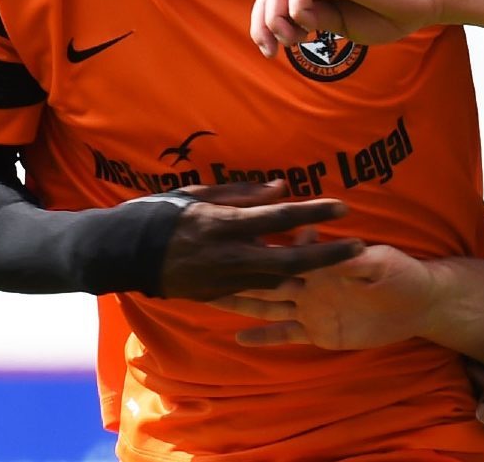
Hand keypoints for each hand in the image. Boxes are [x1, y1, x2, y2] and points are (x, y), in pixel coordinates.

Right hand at [157, 181, 363, 300]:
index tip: (343, 207)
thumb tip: (282, 187)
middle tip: (358, 247)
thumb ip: (243, 193)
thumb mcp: (200, 193)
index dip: (313, 211)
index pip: (279, 217)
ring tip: (338, 265)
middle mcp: (231, 255)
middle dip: (328, 254)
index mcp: (225, 223)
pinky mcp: (218, 296)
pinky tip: (303, 287)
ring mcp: (225, 280)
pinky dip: (282, 291)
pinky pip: (258, 295)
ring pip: (279, 281)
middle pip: (291, 257)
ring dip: (310, 273)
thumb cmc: (163, 213)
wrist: (125, 254)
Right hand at [208, 243, 439, 349]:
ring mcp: (309, 309)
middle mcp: (309, 285)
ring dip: (242, 303)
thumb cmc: (401, 273)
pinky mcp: (317, 331)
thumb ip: (355, 260)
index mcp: (322, 266)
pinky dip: (264, 337)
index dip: (267, 246)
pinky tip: (239, 337)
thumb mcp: (380, 263)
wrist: (416, 303)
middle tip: (206, 269)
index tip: (237, 237)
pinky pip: (285, 333)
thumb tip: (335, 252)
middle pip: (267, 278)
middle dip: (239, 275)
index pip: (289, 252)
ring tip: (210, 299)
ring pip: (267, 304)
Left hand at [250, 0, 445, 54]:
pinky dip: (298, 11)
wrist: (424, 1)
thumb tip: (290, 27)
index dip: (262, 24)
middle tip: (271, 52)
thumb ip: (316, 21)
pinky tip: (313, 26)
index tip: (271, 53)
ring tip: (294, 41)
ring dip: (276, 19)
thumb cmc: (389, 13)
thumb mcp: (341, 24)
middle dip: (261, 24)